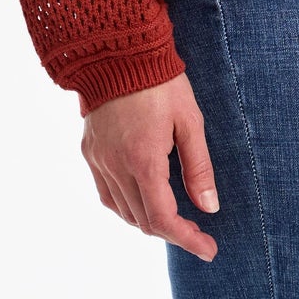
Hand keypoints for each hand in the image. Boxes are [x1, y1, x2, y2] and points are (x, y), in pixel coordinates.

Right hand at [82, 72, 220, 261]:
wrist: (119, 50)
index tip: (209, 249)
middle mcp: (116, 166)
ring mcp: (98, 160)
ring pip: (123, 211)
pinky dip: (126, 205)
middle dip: (172, 231)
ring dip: (148, 220)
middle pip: (143, 221)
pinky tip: (142, 198)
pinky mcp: (90, 151)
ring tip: (174, 215)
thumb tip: (209, 207)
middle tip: (198, 231)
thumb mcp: (190, 120)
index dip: (187, 240)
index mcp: (143, 160)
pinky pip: (106, 194)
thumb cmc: (161, 81)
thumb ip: (198, 166)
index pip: (164, 219)